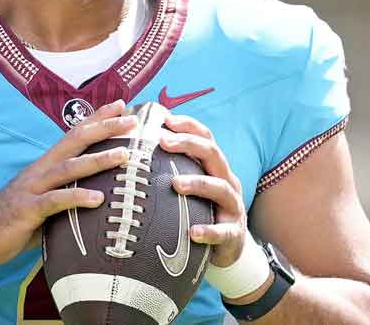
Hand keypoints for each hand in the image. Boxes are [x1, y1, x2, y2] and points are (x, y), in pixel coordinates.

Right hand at [0, 100, 135, 266]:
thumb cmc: (19, 217)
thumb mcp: (47, 197)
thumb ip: (68, 189)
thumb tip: (102, 190)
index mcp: (47, 164)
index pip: (75, 134)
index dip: (97, 118)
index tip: (121, 104)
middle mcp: (41, 170)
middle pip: (75, 141)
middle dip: (104, 128)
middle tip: (131, 121)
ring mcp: (33, 188)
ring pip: (69, 168)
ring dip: (97, 160)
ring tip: (123, 155)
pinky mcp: (27, 210)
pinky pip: (55, 201)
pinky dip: (77, 197)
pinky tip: (98, 198)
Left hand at [160, 114, 247, 267]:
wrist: (228, 248)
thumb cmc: (201, 212)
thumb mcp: (193, 188)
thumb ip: (174, 169)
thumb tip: (137, 148)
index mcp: (216, 168)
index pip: (206, 138)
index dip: (189, 126)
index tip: (166, 120)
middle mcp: (227, 182)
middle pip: (214, 154)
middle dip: (189, 144)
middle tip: (163, 142)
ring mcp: (233, 207)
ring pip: (220, 188)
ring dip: (198, 183)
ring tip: (175, 184)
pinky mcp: (233, 234)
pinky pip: (222, 232)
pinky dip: (208, 230)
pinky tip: (192, 232)